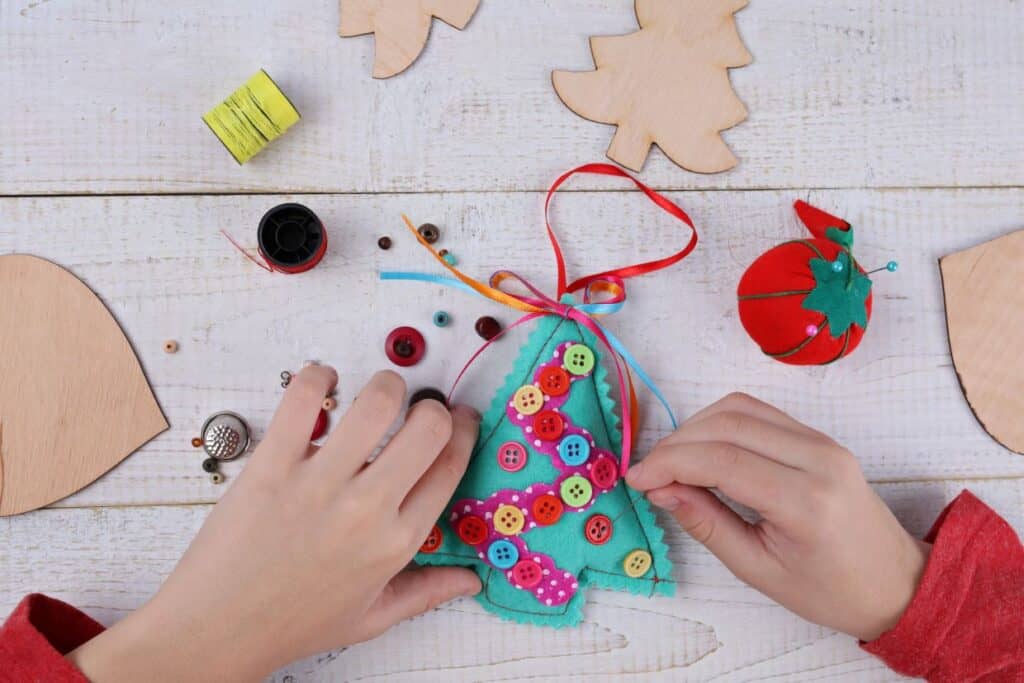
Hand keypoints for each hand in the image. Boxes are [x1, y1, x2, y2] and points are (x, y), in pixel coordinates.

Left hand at [68, 366, 481, 680]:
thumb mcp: (370, 617)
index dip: (463, 431)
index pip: (449, 467)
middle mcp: (366, 509)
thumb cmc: (293, 623)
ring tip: (375, 394)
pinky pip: (305, 399)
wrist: (218, 629)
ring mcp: (318, 483)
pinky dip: (318, 376)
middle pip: (428, 427)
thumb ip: (425, 592)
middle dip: (432, 407)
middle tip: (416, 407)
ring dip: (385, 385)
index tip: (460, 417)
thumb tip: (471, 580)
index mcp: (395, 542)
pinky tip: (322, 382)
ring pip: (377, 402)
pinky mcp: (272, 465)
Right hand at [626, 392, 929, 641]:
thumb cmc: (830, 589)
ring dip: (696, 428)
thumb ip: (706, 524)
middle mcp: (818, 458)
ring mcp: (822, 441)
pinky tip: (703, 451)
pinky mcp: (819, 436)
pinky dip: (720, 424)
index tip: (636, 480)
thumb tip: (660, 489)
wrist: (897, 583)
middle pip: (728, 423)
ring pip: (740, 408)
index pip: (722, 460)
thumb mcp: (758, 570)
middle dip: (676, 443)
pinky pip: (759, 413)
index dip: (669, 463)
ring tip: (672, 464)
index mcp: (806, 501)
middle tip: (649, 474)